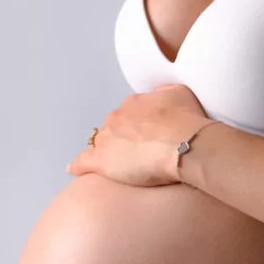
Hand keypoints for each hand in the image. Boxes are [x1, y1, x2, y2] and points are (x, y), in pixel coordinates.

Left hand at [65, 83, 211, 186]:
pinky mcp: (101, 160)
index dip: (140, 126)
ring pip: (102, 144)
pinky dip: (79, 166)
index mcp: (135, 103)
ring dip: (110, 152)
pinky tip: (76, 170)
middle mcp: (117, 116)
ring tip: (123, 166)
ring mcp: (107, 138)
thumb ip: (166, 93)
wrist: (183, 143)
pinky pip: (83, 162)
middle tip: (143, 153)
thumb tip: (160, 96)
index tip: (151, 135)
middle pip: (116, 128)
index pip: (130, 114)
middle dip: (126, 139)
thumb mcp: (181, 94)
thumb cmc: (187, 121)